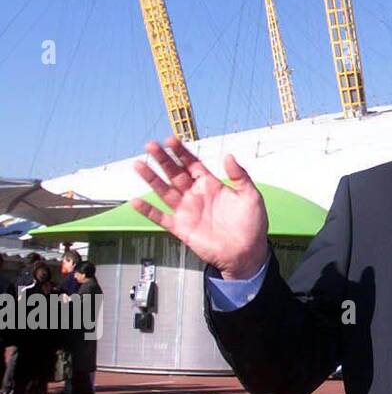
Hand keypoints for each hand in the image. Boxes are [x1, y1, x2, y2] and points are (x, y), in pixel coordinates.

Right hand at [130, 136, 268, 279]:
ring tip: (139, 165)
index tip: (171, 140)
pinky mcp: (181, 228)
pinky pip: (161, 218)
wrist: (247, 253)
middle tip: (151, 146)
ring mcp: (187, 211)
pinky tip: (137, 202)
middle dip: (163, 160)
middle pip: (175, 173)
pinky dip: (149, 210)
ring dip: (151, 179)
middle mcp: (196, 195)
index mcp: (211, 185)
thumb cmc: (251, 225)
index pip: (192, 164)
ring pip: (164, 191)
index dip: (181, 152)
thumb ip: (240, 176)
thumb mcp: (250, 196)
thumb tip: (229, 156)